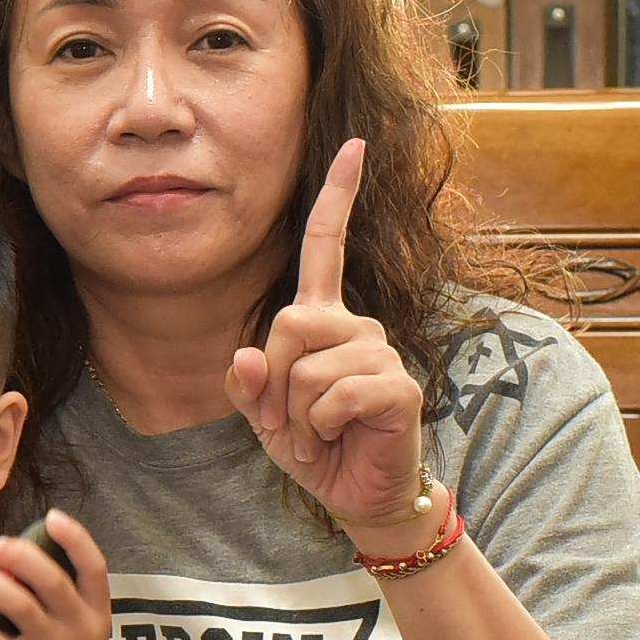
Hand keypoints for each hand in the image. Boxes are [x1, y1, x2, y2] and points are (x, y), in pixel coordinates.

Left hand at [0, 509, 116, 639]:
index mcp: (97, 614)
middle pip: (52, 580)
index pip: (94, 567)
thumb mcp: (75, 633)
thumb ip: (55, 600)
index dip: (75, 539)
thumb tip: (10, 560)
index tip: (52, 517)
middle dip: (19, 556)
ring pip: (20, 606)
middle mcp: (81, 629)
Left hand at [225, 139, 430, 541]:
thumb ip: (246, 385)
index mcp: (323, 321)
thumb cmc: (314, 447)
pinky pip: (334, 395)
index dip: (337, 197)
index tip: (355, 144)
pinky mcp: (397, 387)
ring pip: (305, 367)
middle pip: (287, 323)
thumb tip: (242, 356)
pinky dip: (321, 427)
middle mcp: (355, 327)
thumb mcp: (263, 416)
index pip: (326, 248)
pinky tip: (339, 437)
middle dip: (271, 381)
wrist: (357, 495)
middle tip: (287, 420)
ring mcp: (380, 354)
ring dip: (296, 416)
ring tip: (317, 434)